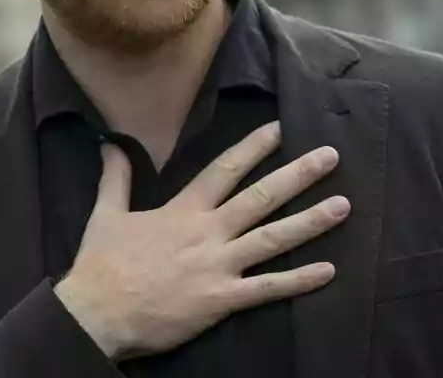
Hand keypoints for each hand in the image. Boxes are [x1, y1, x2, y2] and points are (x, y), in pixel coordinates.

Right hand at [54, 122, 347, 360]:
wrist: (99, 312)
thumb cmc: (102, 265)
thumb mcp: (106, 214)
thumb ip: (116, 178)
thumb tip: (110, 144)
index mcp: (183, 210)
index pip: (224, 170)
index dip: (253, 148)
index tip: (280, 129)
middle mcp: (207, 232)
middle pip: (260, 197)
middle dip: (298, 175)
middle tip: (330, 156)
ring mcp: (218, 266)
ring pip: (273, 239)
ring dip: (310, 221)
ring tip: (343, 205)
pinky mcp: (221, 299)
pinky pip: (267, 288)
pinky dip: (299, 280)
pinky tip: (329, 270)